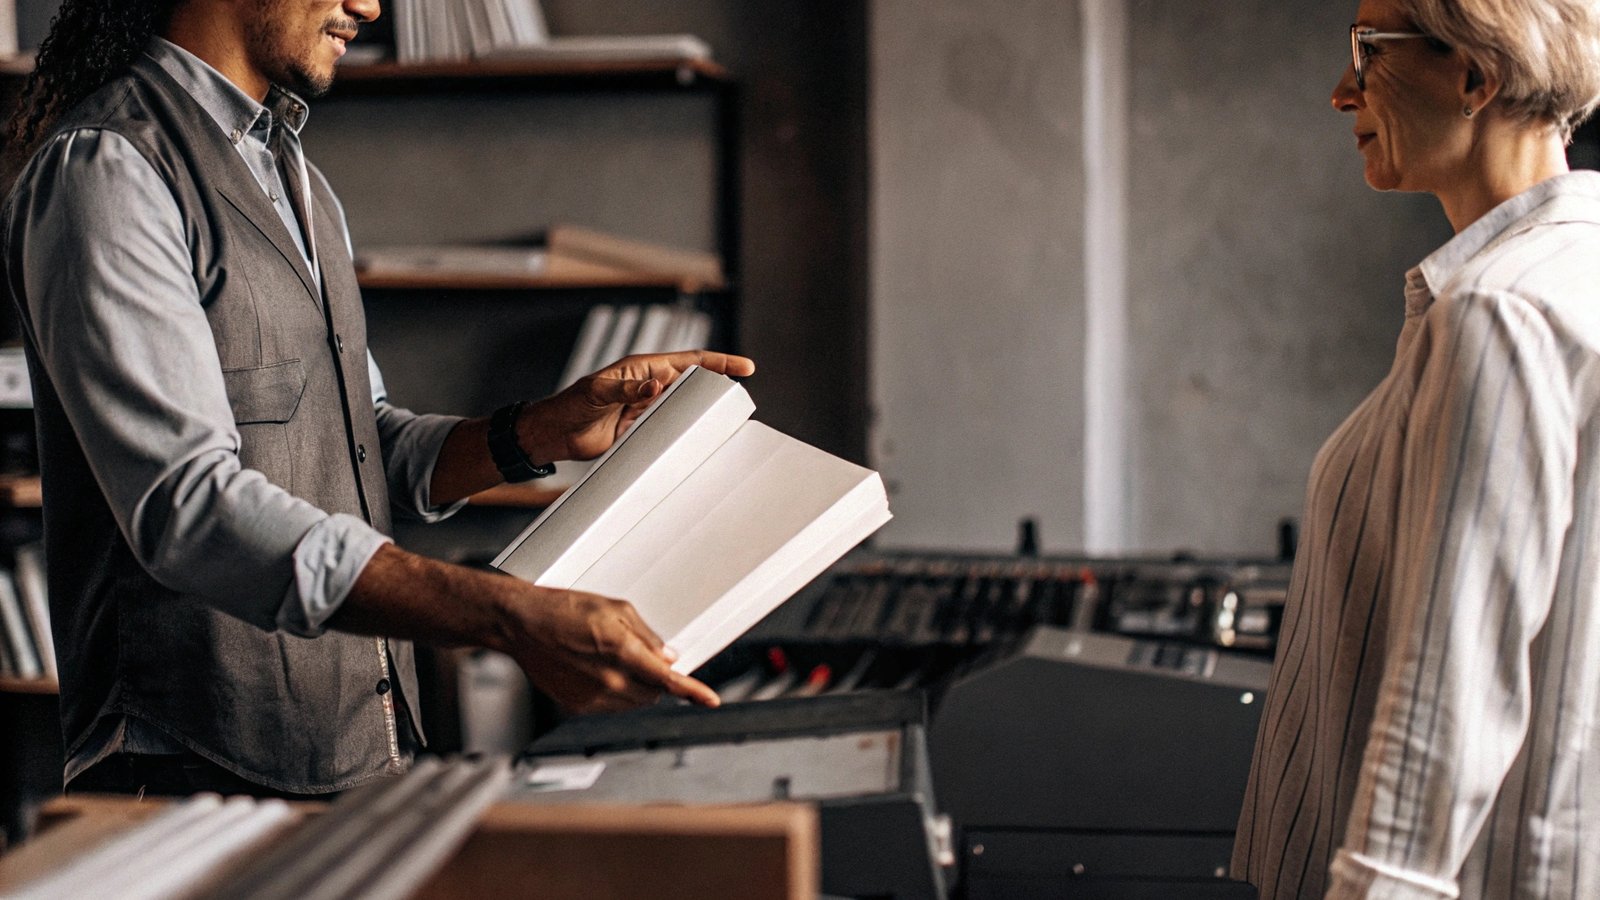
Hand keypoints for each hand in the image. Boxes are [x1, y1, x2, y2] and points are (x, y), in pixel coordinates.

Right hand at [499, 585, 720, 713]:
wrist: (522, 625)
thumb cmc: (563, 610)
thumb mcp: (614, 609)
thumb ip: (647, 636)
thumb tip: (668, 655)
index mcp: (622, 653)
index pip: (668, 680)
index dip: (693, 692)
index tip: (710, 699)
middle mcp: (609, 681)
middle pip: (653, 693)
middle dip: (656, 678)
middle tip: (640, 655)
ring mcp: (592, 697)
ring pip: (633, 702)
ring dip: (636, 686)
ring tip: (610, 658)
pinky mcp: (577, 706)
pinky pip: (610, 706)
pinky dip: (614, 692)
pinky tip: (595, 669)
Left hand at [517, 350, 755, 464]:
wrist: (554, 434)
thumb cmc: (570, 405)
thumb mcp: (598, 392)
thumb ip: (627, 389)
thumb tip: (658, 385)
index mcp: (643, 369)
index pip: (690, 361)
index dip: (719, 362)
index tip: (744, 367)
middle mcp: (649, 386)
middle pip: (693, 383)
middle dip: (718, 385)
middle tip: (742, 396)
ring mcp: (646, 408)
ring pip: (684, 406)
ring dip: (702, 411)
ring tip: (726, 418)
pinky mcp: (640, 429)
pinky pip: (669, 428)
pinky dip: (684, 432)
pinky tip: (696, 438)